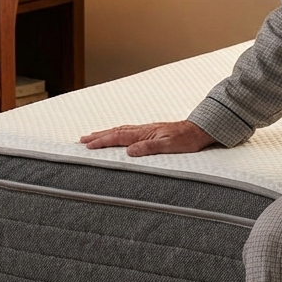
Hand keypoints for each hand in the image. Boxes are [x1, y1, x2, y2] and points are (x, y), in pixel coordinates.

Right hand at [79, 120, 216, 156]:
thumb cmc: (187, 140)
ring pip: (121, 130)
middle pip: (115, 132)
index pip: (118, 137)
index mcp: (145, 133)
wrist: (199, 130)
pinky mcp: (151, 132)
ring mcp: (146, 130)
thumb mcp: (169, 146)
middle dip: (98, 136)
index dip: (102, 141)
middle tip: (81, 139)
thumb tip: (130, 151)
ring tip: (93, 136)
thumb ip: (149, 148)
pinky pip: (128, 131)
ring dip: (105, 133)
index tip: (87, 144)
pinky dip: (117, 133)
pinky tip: (116, 135)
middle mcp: (143, 130)